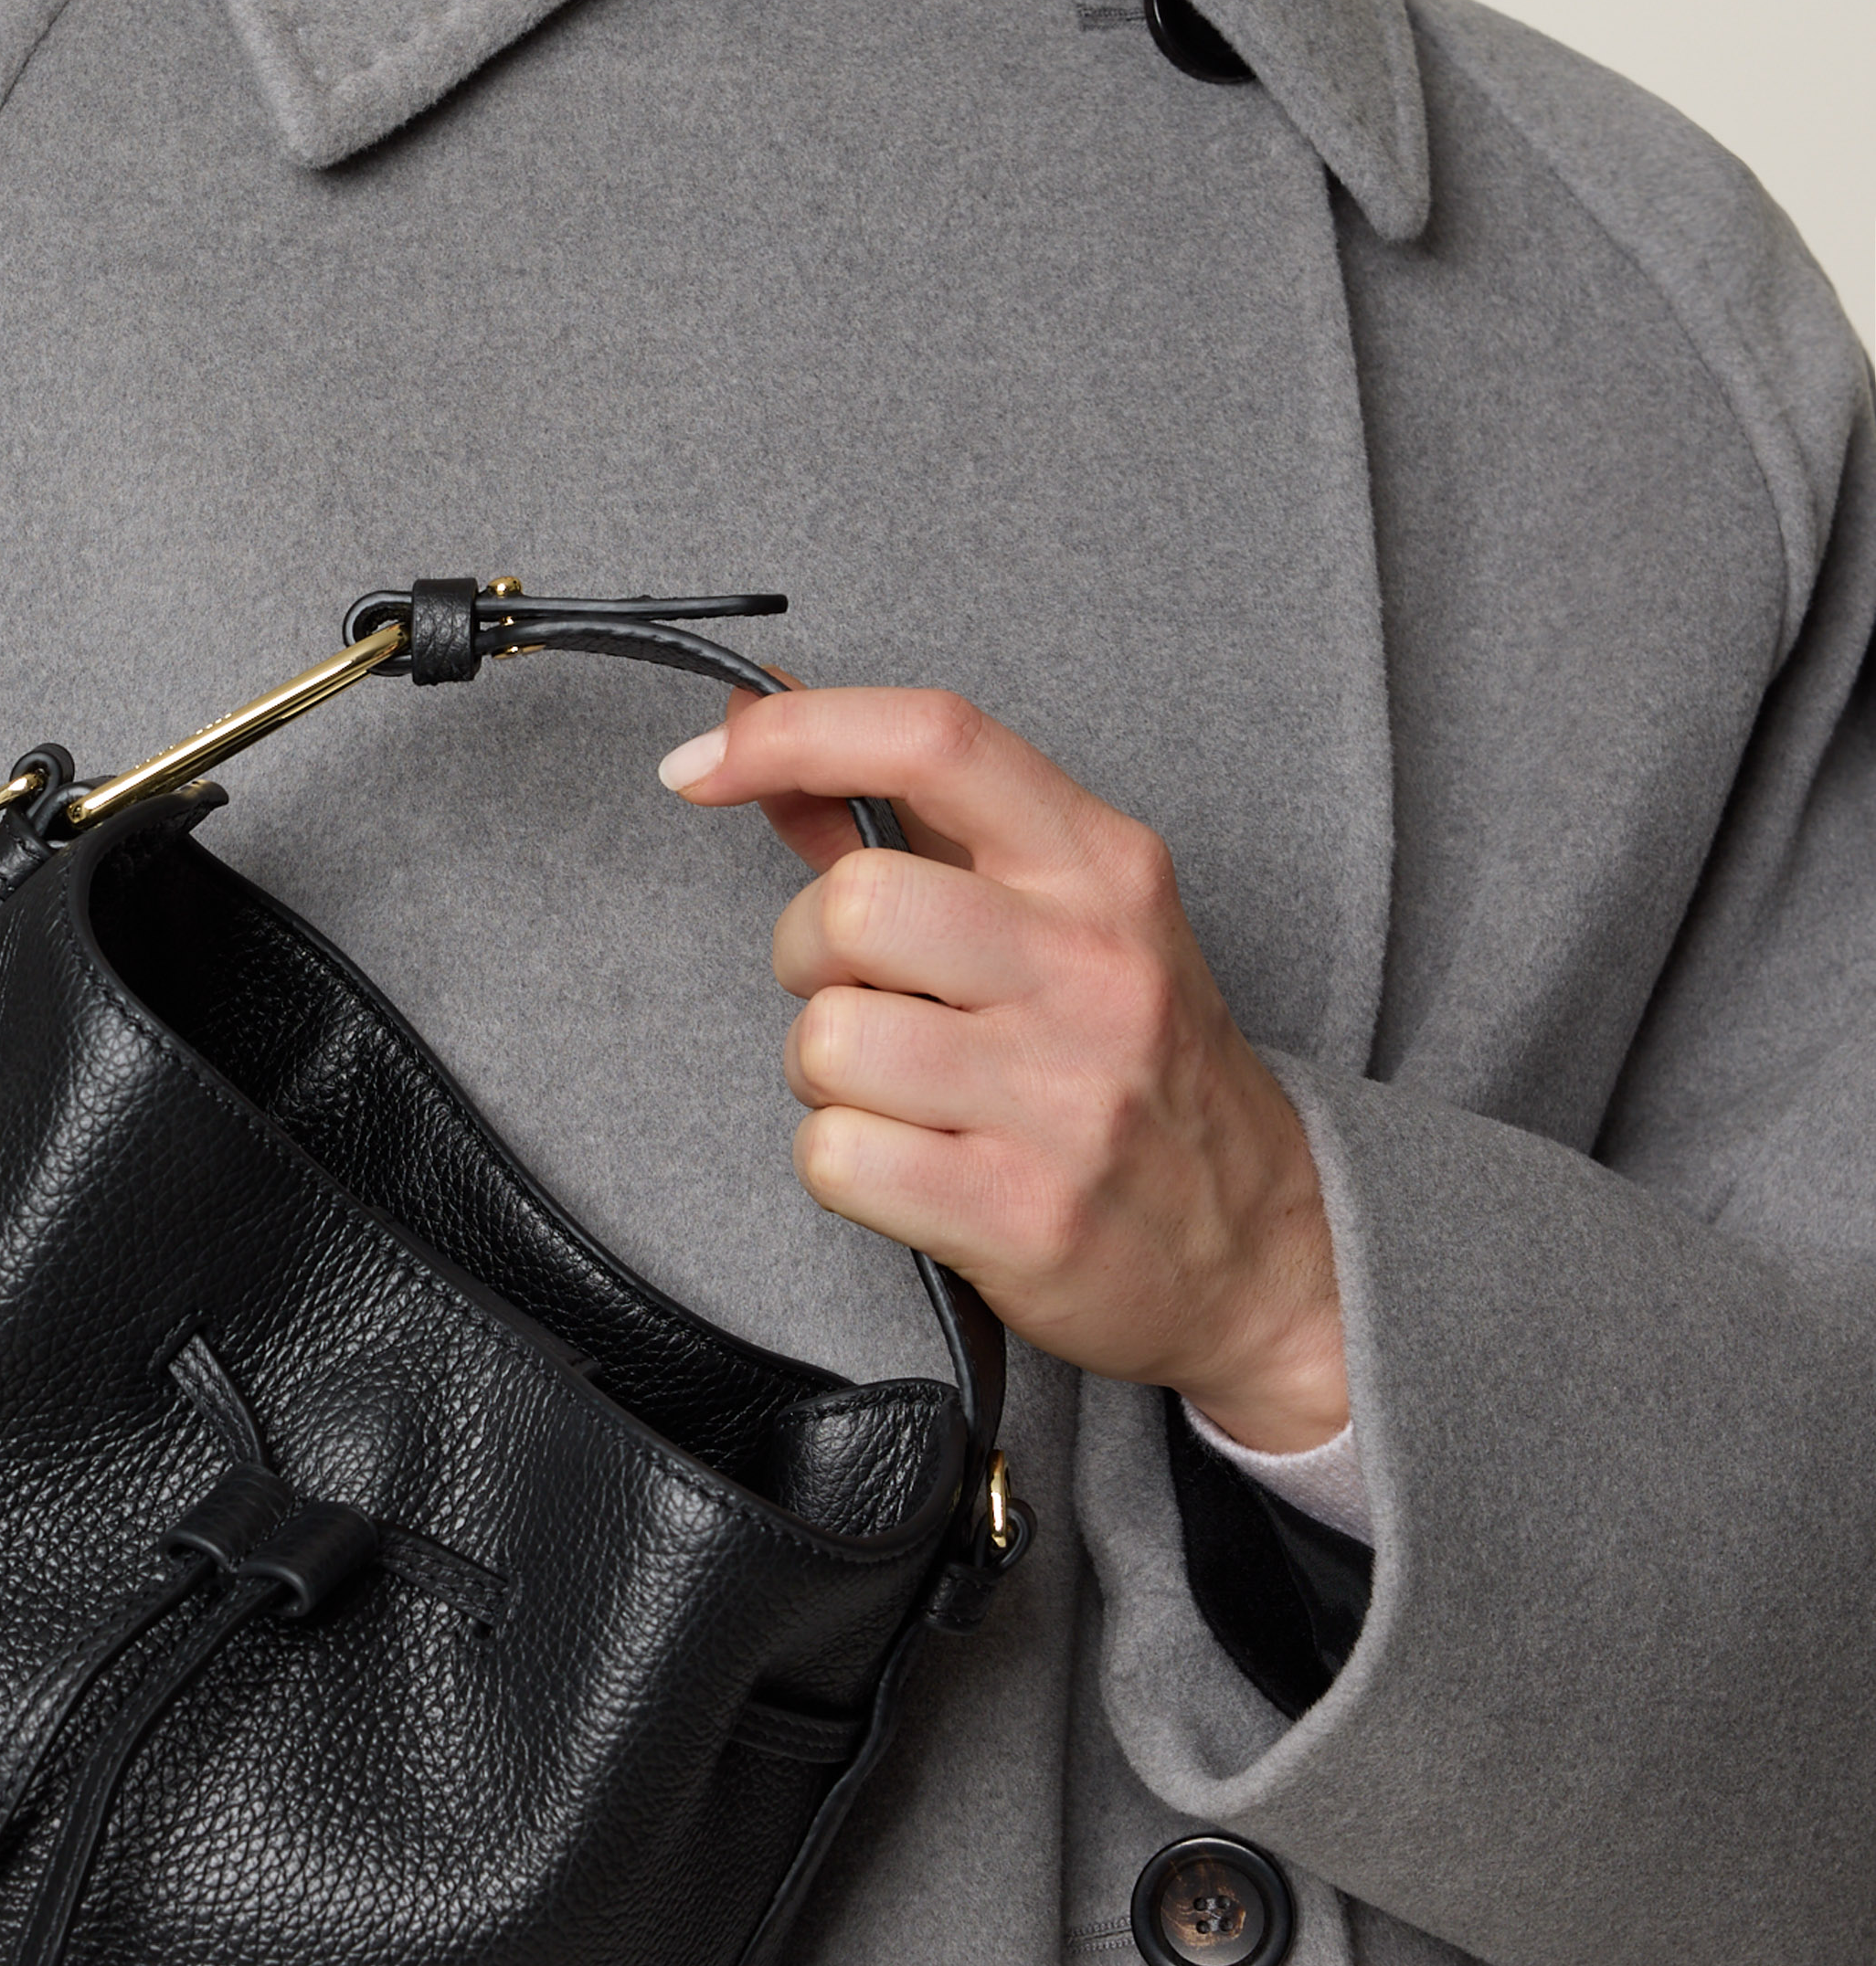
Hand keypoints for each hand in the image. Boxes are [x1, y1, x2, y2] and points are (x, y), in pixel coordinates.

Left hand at [658, 685, 1345, 1452]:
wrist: (1264, 1251)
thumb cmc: (1132, 1062)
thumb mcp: (1058, 913)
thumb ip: (903, 814)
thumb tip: (753, 714)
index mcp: (1102, 868)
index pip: (935, 739)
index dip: (794, 733)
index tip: (702, 767)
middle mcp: (1093, 969)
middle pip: (852, 905)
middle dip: (808, 955)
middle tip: (862, 995)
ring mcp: (1066, 1098)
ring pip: (826, 1041)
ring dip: (825, 1073)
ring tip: (899, 1092)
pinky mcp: (1026, 1216)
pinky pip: (835, 1158)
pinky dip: (841, 1164)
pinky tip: (911, 1166)